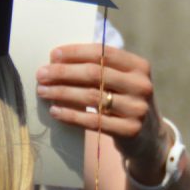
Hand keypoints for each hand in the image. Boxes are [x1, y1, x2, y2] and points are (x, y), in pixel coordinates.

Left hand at [35, 44, 167, 175]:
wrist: (149, 136)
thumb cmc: (125, 101)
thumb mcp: (123, 80)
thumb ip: (100, 68)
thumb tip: (57, 60)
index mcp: (139, 66)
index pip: (103, 53)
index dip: (75, 52)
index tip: (53, 55)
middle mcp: (141, 85)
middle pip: (94, 73)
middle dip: (63, 72)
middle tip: (41, 74)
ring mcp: (137, 109)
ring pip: (91, 96)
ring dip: (61, 92)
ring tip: (43, 91)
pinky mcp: (130, 130)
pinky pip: (92, 120)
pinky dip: (70, 115)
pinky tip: (55, 111)